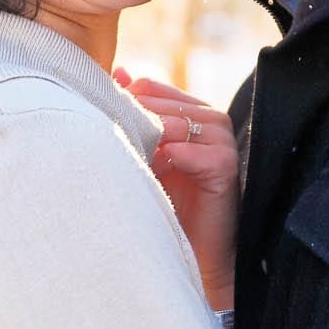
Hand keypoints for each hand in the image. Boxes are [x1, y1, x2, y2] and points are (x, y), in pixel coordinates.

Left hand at [115, 70, 237, 311]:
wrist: (190, 257)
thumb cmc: (162, 207)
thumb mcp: (139, 154)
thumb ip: (131, 113)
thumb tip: (118, 71)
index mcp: (190, 111)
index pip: (149, 86)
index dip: (122, 105)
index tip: (102, 130)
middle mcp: (210, 119)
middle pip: (157, 99)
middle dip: (131, 123)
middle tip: (116, 153)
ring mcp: (221, 140)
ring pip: (172, 121)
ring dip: (147, 142)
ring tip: (135, 167)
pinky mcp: (225, 165)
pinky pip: (190, 150)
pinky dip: (168, 161)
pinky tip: (155, 178)